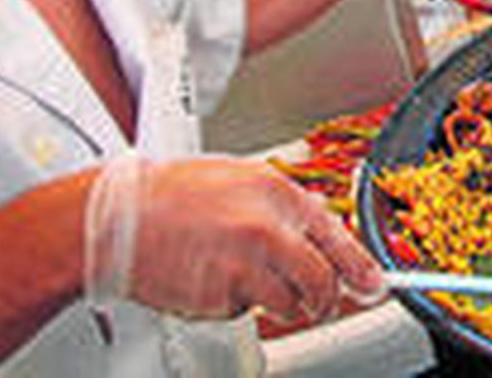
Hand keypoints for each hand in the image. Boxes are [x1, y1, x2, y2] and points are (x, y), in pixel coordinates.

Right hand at [85, 156, 380, 324]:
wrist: (117, 218)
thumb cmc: (172, 196)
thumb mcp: (238, 180)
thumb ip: (281, 208)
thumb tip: (315, 236)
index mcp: (276, 192)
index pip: (336, 235)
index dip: (360, 267)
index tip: (374, 286)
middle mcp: (267, 227)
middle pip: (322, 280)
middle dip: (326, 299)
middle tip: (320, 304)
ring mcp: (245, 264)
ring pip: (288, 302)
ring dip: (278, 302)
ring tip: (244, 280)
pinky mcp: (221, 295)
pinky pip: (245, 311)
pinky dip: (236, 305)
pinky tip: (212, 279)